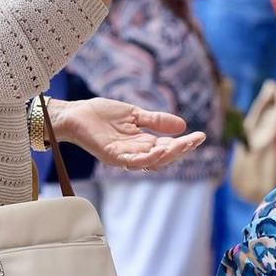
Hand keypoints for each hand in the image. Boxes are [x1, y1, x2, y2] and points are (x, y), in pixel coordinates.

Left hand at [50, 97, 205, 170]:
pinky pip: (132, 162)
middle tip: (195, 140)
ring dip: (168, 155)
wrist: (75, 114)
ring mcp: (123, 157)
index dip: (183, 144)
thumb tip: (182, 125)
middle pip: (163, 157)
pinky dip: (146, 158)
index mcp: (141, 143)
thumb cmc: (101, 114)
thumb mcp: (134, 114)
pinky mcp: (111, 156)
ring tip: (183, 145)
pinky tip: (158, 151)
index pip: (167, 148)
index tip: (200, 136)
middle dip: (181, 150)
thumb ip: (155, 120)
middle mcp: (135, 153)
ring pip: (151, 162)